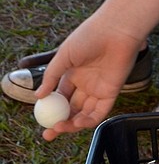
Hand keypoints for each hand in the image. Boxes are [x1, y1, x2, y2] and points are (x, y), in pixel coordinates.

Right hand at [36, 21, 143, 139]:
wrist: (115, 30)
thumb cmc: (89, 37)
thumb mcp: (64, 56)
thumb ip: (51, 76)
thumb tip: (38, 96)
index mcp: (73, 74)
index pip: (60, 98)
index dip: (51, 111)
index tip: (42, 121)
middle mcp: (85, 84)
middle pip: (71, 109)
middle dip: (60, 123)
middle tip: (48, 134)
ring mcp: (98, 89)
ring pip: (84, 114)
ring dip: (72, 125)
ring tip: (59, 128)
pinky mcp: (111, 93)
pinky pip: (99, 112)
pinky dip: (88, 121)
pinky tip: (76, 123)